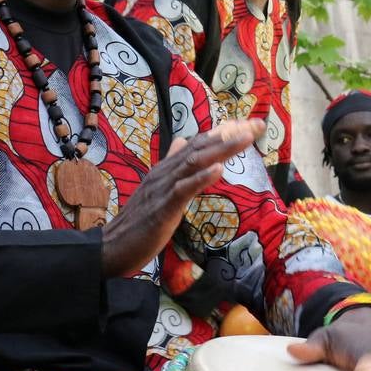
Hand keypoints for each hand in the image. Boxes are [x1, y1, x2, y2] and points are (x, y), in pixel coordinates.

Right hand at [101, 119, 264, 278]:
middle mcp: (165, 172)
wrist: (112, 246)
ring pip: (195, 162)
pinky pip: (183, 190)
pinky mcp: (163, 208)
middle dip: (231, 134)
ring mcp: (163, 189)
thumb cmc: (138, 221)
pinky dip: (202, 177)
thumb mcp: (158, 188)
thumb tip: (181, 141)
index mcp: (167, 168)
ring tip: (245, 138)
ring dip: (222, 149)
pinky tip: (220, 169)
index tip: (250, 124)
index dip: (224, 132)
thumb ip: (171, 164)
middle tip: (258, 125)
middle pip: (201, 146)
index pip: (199, 143)